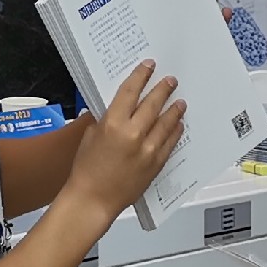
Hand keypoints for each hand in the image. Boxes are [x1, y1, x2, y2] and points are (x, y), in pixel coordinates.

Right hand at [64, 60, 183, 222]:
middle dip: (163, 89)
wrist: (93, 199)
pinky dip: (175, 131)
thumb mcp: (90, 137)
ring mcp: (147, 149)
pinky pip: (170, 142)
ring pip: (166, 122)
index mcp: (112, 123)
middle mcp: (132, 134)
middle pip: (152, 103)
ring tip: (180, 101)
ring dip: (174, 109)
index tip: (148, 67)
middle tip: (170, 81)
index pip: (130, 91)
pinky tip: (179, 124)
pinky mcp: (155, 163)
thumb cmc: (86, 171)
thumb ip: (105, 120)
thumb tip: (118, 110)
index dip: (141, 76)